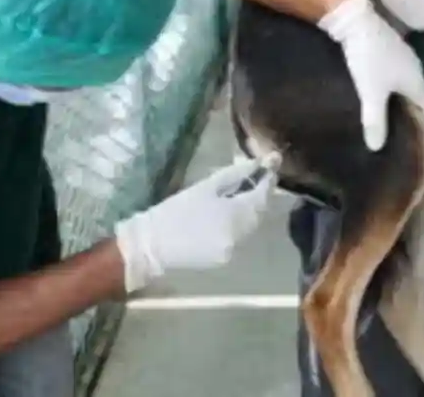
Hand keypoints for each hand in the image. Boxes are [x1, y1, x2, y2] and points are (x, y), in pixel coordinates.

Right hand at [114, 156, 277, 292]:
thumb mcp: (204, 188)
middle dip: (261, 195)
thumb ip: (234, 176)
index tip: (272, 164)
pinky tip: (232, 214)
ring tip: (246, 192)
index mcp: (233, 215)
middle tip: (260, 177)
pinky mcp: (225, 259)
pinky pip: (239, 237)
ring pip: (251, 226)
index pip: (261, 196)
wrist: (151, 246)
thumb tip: (256, 164)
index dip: (268, 180)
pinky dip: (240, 224)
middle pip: (259, 212)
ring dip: (252, 209)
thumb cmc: (175, 211)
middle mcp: (238, 235)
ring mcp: (232, 250)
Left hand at [318, 0, 423, 150]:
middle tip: (402, 129)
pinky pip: (398, 74)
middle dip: (414, 113)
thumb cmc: (369, 57)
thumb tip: (377, 147)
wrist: (356, 20)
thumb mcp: (370, 91)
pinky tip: (380, 91)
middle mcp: (416, 69)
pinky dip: (393, 86)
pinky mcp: (391, 48)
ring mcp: (404, 57)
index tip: (417, 139)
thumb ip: (375, 120)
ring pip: (409, 83)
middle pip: (421, 96)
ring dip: (403, 98)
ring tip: (390, 114)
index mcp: (417, 81)